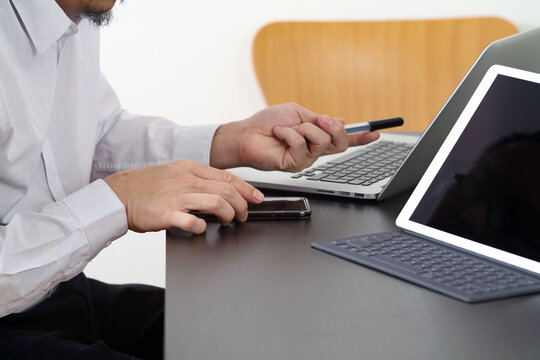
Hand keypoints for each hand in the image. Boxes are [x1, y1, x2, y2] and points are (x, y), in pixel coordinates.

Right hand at [104, 160, 263, 233]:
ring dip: (229, 214)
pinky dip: (203, 227)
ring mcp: (176, 196)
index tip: (257, 198)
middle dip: (242, 205)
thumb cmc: (145, 186)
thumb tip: (220, 190)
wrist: (117, 195)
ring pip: (216, 203)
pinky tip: (202, 229)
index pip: (226, 177)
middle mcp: (185, 180)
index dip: (246, 189)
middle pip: (226, 191)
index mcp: (188, 168)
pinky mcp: (167, 214)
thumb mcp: (173, 173)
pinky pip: (193, 221)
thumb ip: (196, 179)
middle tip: (244, 215)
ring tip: (229, 221)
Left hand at [210, 103, 379, 171]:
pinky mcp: (294, 165)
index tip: (376, 133)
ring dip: (303, 128)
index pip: (344, 140)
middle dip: (334, 128)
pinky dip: (289, 134)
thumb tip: (341, 121)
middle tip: (322, 120)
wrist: (247, 133)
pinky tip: (279, 134)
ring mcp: (305, 159)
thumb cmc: (268, 122)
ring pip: (320, 142)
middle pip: (340, 143)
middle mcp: (314, 150)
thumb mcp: (296, 113)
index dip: (361, 137)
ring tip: (287, 128)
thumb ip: (317, 119)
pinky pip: (301, 145)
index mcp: (317, 136)